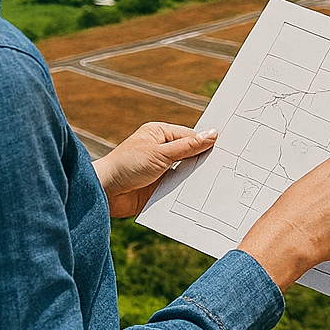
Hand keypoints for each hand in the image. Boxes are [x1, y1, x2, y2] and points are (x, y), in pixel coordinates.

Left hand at [95, 122, 218, 217]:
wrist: (104, 192)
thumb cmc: (126, 165)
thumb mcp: (160, 153)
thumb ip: (188, 146)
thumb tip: (213, 134)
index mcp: (160, 134)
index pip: (190, 136)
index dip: (206, 144)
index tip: (225, 151)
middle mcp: (162, 150)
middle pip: (190, 155)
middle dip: (202, 162)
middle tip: (225, 168)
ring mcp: (161, 169)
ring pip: (186, 172)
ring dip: (195, 178)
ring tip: (217, 183)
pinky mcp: (160, 187)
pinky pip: (179, 188)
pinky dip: (187, 191)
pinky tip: (200, 195)